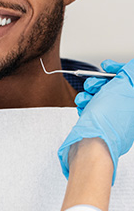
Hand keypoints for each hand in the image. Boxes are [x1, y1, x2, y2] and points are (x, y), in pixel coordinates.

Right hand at [58, 59, 133, 183]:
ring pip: (101, 97)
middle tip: (93, 85)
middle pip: (113, 86)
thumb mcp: (121, 88)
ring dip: (89, 93)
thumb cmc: (106, 121)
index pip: (129, 78)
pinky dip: (86, 104)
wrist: (91, 145)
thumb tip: (130, 67)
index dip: (117, 69)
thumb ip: (127, 74)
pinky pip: (93, 108)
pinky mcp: (100, 124)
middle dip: (100, 82)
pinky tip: (82, 105)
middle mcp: (126, 111)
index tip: (106, 66)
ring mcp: (114, 119)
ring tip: (84, 97)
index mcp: (133, 103)